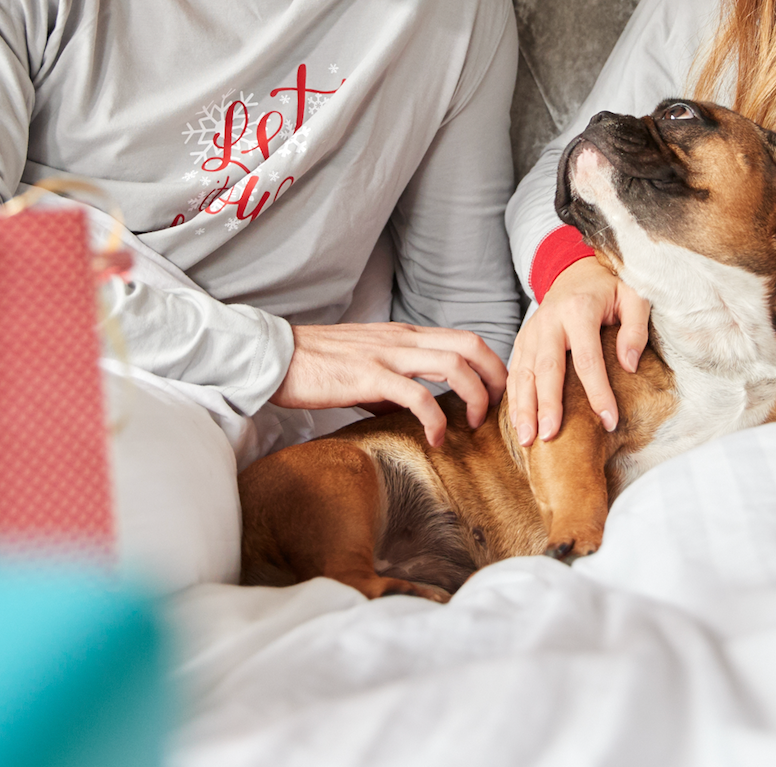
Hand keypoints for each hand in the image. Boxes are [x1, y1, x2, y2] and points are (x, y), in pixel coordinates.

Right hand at [270, 322, 507, 447]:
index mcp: (405, 335)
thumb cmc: (318, 365)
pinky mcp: (368, 375)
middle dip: (495, 376)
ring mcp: (387, 354)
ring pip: (452, 364)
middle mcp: (402, 339)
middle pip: (470, 345)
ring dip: (474, 395)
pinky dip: (435, 418)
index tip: (496, 395)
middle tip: (498, 409)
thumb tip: (414, 413)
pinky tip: (435, 439)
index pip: (465, 338)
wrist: (276, 356)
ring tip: (473, 424)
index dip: (490, 365)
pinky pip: (416, 394)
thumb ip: (394, 385)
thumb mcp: (366, 368)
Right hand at [506, 257, 650, 446]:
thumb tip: (628, 365)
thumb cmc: (608, 289)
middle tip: (549, 437)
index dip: (598, 392)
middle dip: (547, 406)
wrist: (573, 271)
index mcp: (579, 311)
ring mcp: (531, 331)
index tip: (609, 421)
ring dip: (524, 408)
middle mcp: (549, 322)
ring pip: (523, 373)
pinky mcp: (521, 340)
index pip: (588, 359)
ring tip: (527, 439)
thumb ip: (635, 328)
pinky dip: (514, 399)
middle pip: (547, 369)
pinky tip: (518, 423)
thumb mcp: (633, 297)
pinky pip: (514, 372)